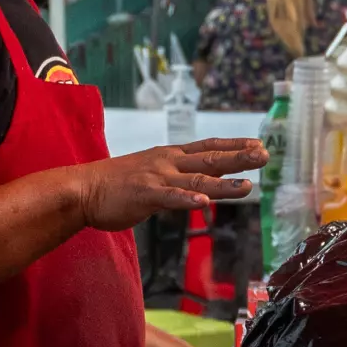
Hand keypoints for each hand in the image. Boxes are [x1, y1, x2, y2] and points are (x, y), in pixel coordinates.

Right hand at [74, 138, 264, 231]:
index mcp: (170, 156)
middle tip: (265, 155)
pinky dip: (188, 199)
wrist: (82, 189)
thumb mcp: (150, 172)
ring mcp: (157, 178)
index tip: (257, 143)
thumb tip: (197, 186)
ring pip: (198, 180)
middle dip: (239, 158)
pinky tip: (205, 203)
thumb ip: (175, 177)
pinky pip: (170, 198)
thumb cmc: (115, 184)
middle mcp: (168, 162)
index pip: (208, 147)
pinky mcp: (145, 195)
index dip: (233, 145)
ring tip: (248, 186)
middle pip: (210, 159)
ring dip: (224, 183)